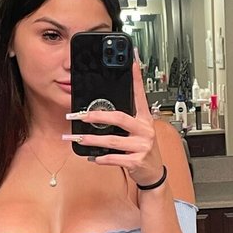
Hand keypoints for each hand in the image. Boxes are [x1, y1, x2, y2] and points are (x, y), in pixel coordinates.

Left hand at [65, 55, 164, 187]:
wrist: (153, 173)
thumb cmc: (143, 150)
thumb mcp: (139, 132)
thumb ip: (125, 121)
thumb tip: (100, 112)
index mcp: (145, 119)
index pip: (140, 94)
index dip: (136, 77)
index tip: (130, 59)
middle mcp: (145, 130)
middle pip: (119, 118)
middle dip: (96, 116)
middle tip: (80, 116)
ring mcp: (142, 146)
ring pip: (112, 140)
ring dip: (92, 139)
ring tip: (78, 139)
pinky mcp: (137, 161)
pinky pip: (115, 158)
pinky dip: (102, 158)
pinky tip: (93, 157)